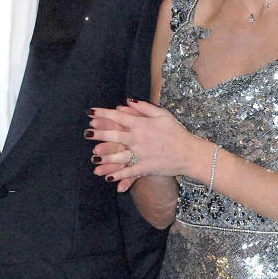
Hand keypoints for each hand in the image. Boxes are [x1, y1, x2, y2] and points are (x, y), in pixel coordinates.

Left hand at [85, 99, 201, 192]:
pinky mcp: (146, 167)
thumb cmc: (177, 132)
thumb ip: (144, 108)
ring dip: (106, 157)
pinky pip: (130, 172)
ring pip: (120, 156)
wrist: (190, 153)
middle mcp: (140, 139)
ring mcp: (142, 154)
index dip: (103, 114)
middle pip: (115, 135)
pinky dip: (119, 175)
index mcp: (143, 124)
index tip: (90, 113)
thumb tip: (127, 101)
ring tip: (94, 157)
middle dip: (100, 134)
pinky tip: (107, 177)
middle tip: (87, 133)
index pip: (119, 117)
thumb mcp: (163, 115)